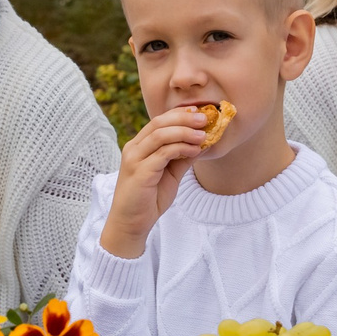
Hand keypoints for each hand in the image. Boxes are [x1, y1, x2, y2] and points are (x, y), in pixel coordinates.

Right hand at [100, 105, 209, 259]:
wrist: (131, 223)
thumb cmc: (148, 199)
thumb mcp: (170, 174)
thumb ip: (182, 158)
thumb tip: (202, 142)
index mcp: (139, 146)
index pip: (159, 121)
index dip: (179, 114)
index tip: (199, 112)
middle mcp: (134, 148)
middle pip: (159, 123)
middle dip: (184, 118)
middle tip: (205, 118)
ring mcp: (134, 159)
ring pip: (161, 135)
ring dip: (185, 132)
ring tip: (203, 134)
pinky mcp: (140, 172)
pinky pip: (163, 153)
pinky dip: (181, 148)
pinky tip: (195, 150)